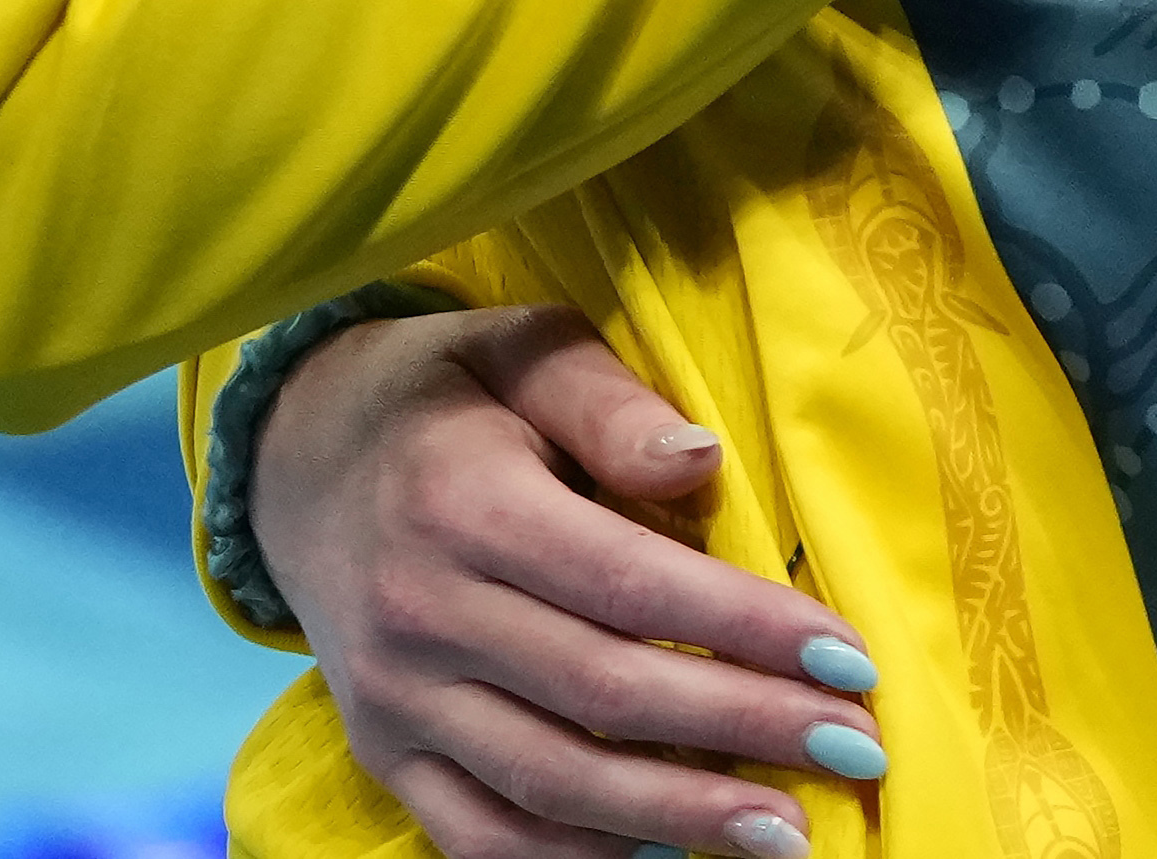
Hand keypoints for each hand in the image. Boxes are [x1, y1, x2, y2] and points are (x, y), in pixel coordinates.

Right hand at [258, 308, 881, 858]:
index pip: (630, 584)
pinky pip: (477, 833)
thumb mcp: (527, 349)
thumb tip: (703, 461)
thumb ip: (614, 405)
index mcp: (465, 507)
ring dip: (676, 817)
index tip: (852, 659)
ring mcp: (394, 700)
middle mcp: (422, 616)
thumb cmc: (448, 391)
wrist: (298, 453)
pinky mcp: (381, 752)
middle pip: (604, 695)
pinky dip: (573, 858)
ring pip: (549, 781)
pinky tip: (669, 852)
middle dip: (744, 731)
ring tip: (787, 835)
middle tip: (859, 752)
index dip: (745, 628)